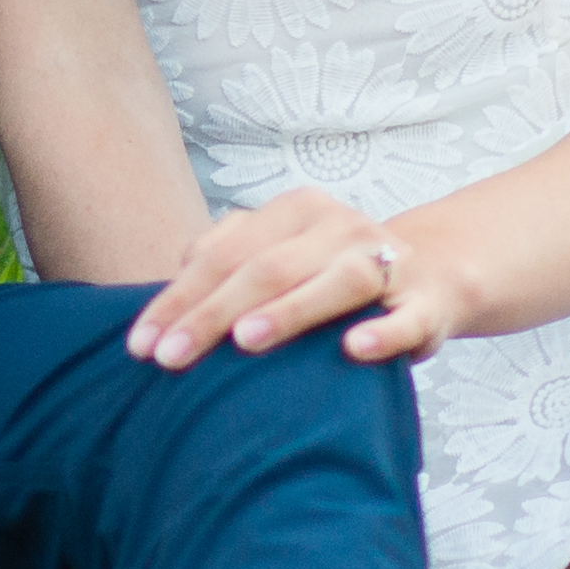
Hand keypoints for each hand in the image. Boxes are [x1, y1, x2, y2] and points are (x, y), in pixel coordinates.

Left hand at [127, 187, 468, 370]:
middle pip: (268, 267)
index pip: (225, 254)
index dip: (179, 298)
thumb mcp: (277, 259)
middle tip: (170, 357)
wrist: (428, 280)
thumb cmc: (328, 279)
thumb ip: (226, 263)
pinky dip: (382, 332)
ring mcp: (387, 261)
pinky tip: (354, 349)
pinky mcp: (426, 304)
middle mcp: (340, 226)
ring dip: (291, 310)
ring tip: (246, 340)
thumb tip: (169, 288)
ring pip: (337, 281)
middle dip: (213, 313)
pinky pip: (406, 318)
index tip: (141, 344)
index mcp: (296, 211)